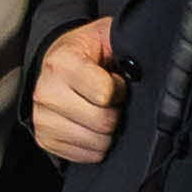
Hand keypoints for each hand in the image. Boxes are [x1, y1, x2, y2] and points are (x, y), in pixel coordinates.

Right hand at [30, 21, 125, 167]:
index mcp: (62, 63)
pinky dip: (95, 145)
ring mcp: (42, 119)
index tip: (117, 81)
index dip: (121, 90)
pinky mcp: (43, 139)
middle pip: (102, 123)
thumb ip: (125, 43)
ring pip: (96, 144)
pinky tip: (91, 126)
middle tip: (112, 101)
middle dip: (116, 113)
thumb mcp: (105, 35)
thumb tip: (148, 60)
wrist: (57, 62)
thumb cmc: (88, 51)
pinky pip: (85, 156)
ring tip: (100, 111)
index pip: (106, 94)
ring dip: (107, 132)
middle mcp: (46, 92)